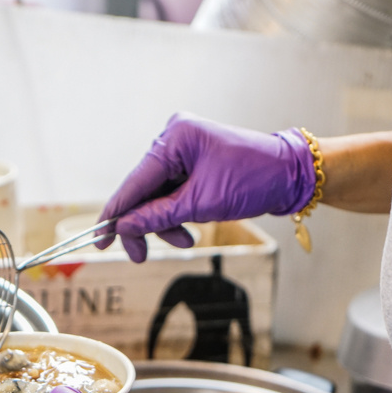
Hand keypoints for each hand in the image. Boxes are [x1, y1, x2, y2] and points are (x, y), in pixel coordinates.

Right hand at [100, 113, 316, 260]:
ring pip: (157, 195)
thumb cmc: (253, 181)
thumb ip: (158, 216)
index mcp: (175, 137)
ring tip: (184, 240)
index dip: (116, 213)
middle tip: (141, 255)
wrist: (292, 175)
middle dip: (145, 224)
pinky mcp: (194, 162)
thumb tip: (124, 227)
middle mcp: (175, 138)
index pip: (135, 181)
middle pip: (143, 190)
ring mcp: (185, 149)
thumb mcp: (201, 204)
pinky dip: (176, 214)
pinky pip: (173, 192)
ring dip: (164, 222)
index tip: (100, 239)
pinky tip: (188, 229)